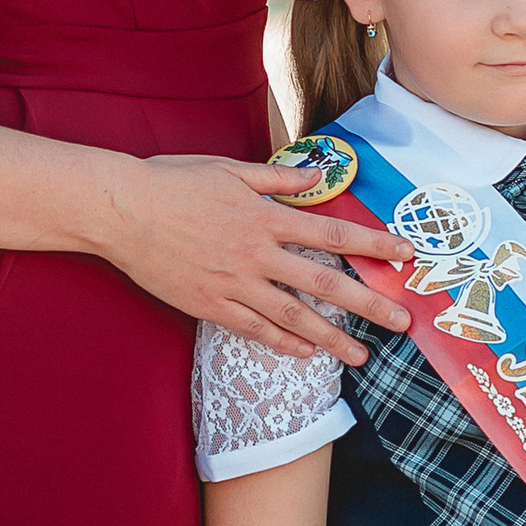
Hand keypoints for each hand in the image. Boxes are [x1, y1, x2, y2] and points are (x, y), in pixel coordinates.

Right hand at [95, 155, 410, 358]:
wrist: (121, 211)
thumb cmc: (173, 182)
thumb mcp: (229, 169)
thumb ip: (277, 177)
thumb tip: (316, 175)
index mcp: (266, 216)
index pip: (332, 231)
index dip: (372, 244)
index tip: (404, 255)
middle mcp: (257, 253)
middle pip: (325, 283)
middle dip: (369, 304)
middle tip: (401, 323)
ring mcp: (233, 283)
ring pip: (294, 316)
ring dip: (332, 338)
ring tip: (361, 356)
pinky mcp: (209, 304)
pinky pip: (253, 328)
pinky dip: (282, 342)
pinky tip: (306, 353)